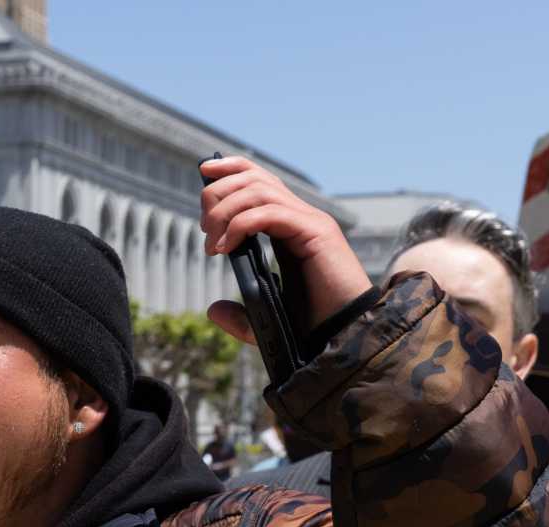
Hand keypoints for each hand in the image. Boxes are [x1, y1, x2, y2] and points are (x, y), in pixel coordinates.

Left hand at [200, 156, 371, 339]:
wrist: (344, 335)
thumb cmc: (313, 325)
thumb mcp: (265, 320)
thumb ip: (239, 316)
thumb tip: (213, 309)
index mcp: (288, 227)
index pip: (261, 180)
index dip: (232, 169)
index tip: (204, 174)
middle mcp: (300, 217)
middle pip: (255, 178)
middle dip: (219, 193)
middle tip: (204, 227)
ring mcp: (310, 222)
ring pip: (260, 190)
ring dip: (226, 210)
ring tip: (212, 243)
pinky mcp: (316, 233)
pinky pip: (271, 213)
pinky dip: (241, 224)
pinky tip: (225, 248)